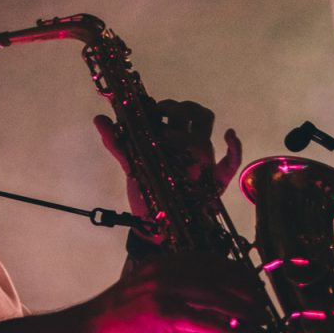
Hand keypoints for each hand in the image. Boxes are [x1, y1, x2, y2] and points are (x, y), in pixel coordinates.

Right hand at [84, 252, 258, 332]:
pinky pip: (199, 319)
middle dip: (246, 292)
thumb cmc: (117, 329)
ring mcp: (159, 288)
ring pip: (212, 295)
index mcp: (163, 264)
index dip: (238, 275)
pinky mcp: (156, 310)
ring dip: (241, 311)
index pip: (211, 262)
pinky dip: (223, 330)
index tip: (257, 290)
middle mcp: (163, 270)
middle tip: (264, 309)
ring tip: (258, 324)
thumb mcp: (155, 320)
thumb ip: (182, 326)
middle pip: (218, 275)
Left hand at [94, 100, 241, 231]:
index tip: (151, 108)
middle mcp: (191, 147)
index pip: (179, 111)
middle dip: (180, 110)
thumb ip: (117, 144)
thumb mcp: (132, 166)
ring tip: (172, 136)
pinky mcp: (215, 181)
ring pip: (208, 134)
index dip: (168, 105)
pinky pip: (232, 162)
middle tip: (161, 115)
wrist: (155, 227)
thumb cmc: (148, 193)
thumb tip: (99, 118)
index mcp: (174, 140)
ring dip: (193, 128)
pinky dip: (235, 147)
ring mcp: (205, 162)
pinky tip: (229, 135)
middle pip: (196, 115)